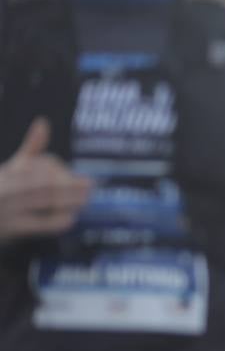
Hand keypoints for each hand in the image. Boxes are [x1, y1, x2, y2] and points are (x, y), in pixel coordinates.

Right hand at [0, 118, 92, 241]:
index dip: (60, 172)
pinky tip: (70, 219)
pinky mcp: (11, 228)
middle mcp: (5, 190)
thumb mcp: (11, 168)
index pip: (36, 168)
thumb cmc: (2, 189)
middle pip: (43, 185)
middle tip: (90, 187)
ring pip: (42, 203)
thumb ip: (31, 149)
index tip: (81, 178)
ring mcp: (8, 210)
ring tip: (85, 200)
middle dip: (69, 186)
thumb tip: (43, 122)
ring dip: (68, 201)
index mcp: (6, 173)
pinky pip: (36, 224)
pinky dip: (55, 221)